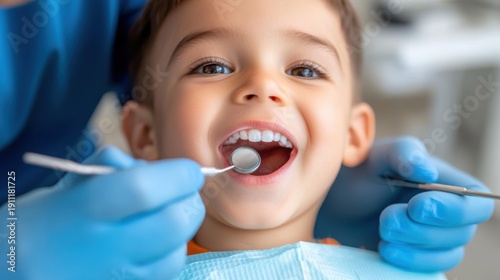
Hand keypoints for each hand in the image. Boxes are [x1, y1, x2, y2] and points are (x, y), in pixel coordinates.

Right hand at [0, 146, 204, 278]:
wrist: (16, 269)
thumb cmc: (45, 219)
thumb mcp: (70, 182)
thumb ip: (115, 166)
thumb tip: (160, 170)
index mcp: (83, 210)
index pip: (144, 189)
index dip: (178, 175)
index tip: (188, 171)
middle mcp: (100, 249)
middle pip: (173, 223)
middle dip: (189, 202)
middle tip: (182, 194)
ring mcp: (113, 278)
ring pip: (175, 254)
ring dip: (181, 232)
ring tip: (162, 220)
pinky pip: (164, 274)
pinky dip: (169, 254)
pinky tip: (153, 244)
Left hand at [315, 136, 493, 271]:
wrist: (333, 201)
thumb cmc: (359, 172)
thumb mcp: (377, 154)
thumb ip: (403, 153)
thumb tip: (428, 172)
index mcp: (444, 181)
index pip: (476, 201)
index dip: (455, 209)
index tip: (417, 206)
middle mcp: (445, 211)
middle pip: (462, 232)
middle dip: (423, 229)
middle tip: (387, 218)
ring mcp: (433, 236)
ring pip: (448, 253)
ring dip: (415, 245)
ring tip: (382, 232)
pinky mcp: (417, 255)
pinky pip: (429, 268)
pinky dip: (410, 261)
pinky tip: (385, 249)